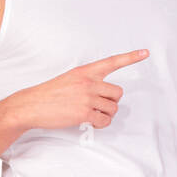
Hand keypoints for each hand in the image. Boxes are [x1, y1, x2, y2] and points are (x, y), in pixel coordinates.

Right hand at [19, 50, 148, 130]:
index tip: (145, 52)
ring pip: (113, 108)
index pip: (112, 62)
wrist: (31, 105)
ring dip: (106, 114)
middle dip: (112, 102)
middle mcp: (88, 82)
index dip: (131, 57)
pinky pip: (104, 120)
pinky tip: (90, 122)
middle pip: (118, 93)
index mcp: (85, 71)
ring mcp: (87, 98)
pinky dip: (101, 124)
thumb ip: (86, 81)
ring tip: (93, 115)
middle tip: (100, 106)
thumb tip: (101, 93)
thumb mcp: (69, 79)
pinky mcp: (84, 113)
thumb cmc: (49, 94)